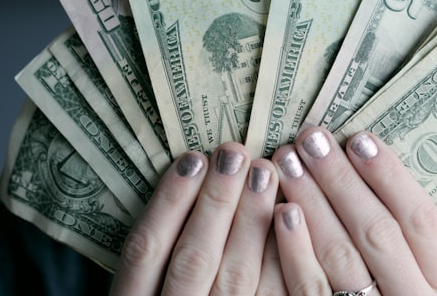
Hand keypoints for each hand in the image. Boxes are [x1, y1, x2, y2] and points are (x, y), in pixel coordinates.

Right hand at [110, 142, 280, 294]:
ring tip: (265, 173)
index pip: (145, 251)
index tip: (192, 158)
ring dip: (251, 223)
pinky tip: (290, 219)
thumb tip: (196, 174)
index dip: (168, 202)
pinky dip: (281, 259)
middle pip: (194, 259)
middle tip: (235, 154)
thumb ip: (163, 250)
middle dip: (216, 202)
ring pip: (235, 279)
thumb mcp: (149, 288)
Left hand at [272, 126, 436, 294]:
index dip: (390, 175)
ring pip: (343, 257)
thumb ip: (407, 250)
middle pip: (378, 232)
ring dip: (313, 204)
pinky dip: (296, 251)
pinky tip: (282, 213)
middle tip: (312, 138)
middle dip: (342, 180)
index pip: (420, 220)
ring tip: (289, 162)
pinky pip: (313, 291)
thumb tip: (368, 176)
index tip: (359, 137)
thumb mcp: (425, 287)